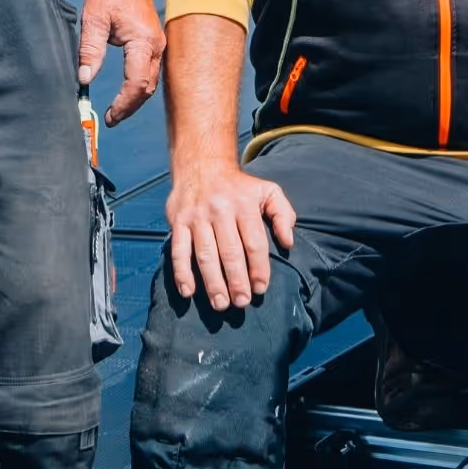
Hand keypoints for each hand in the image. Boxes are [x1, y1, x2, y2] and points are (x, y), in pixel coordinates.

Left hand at [79, 0, 166, 125]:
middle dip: (130, 107)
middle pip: (147, 87)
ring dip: (134, 99)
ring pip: (150, 82)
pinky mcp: (153, 43)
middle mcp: (155, 46)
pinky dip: (138, 87)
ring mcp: (157, 45)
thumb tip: (85, 79)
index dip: (123, 104)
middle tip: (111, 119)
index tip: (110, 116)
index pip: (137, 83)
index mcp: (143, 41)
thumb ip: (90, 51)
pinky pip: (149, 72)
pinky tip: (125, 94)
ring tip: (115, 111)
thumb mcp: (93, 20)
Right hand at [165, 162, 301, 308]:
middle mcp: (220, 211)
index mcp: (244, 205)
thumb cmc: (240, 186)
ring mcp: (197, 217)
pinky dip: (181, 272)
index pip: (254, 242)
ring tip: (221, 304)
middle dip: (237, 281)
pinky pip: (178, 250)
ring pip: (205, 254)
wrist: (202, 164)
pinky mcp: (178, 221)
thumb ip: (283, 214)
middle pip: (230, 252)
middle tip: (242, 303)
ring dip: (212, 282)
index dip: (258, 268)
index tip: (260, 288)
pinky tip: (188, 291)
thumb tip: (289, 242)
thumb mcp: (268, 191)